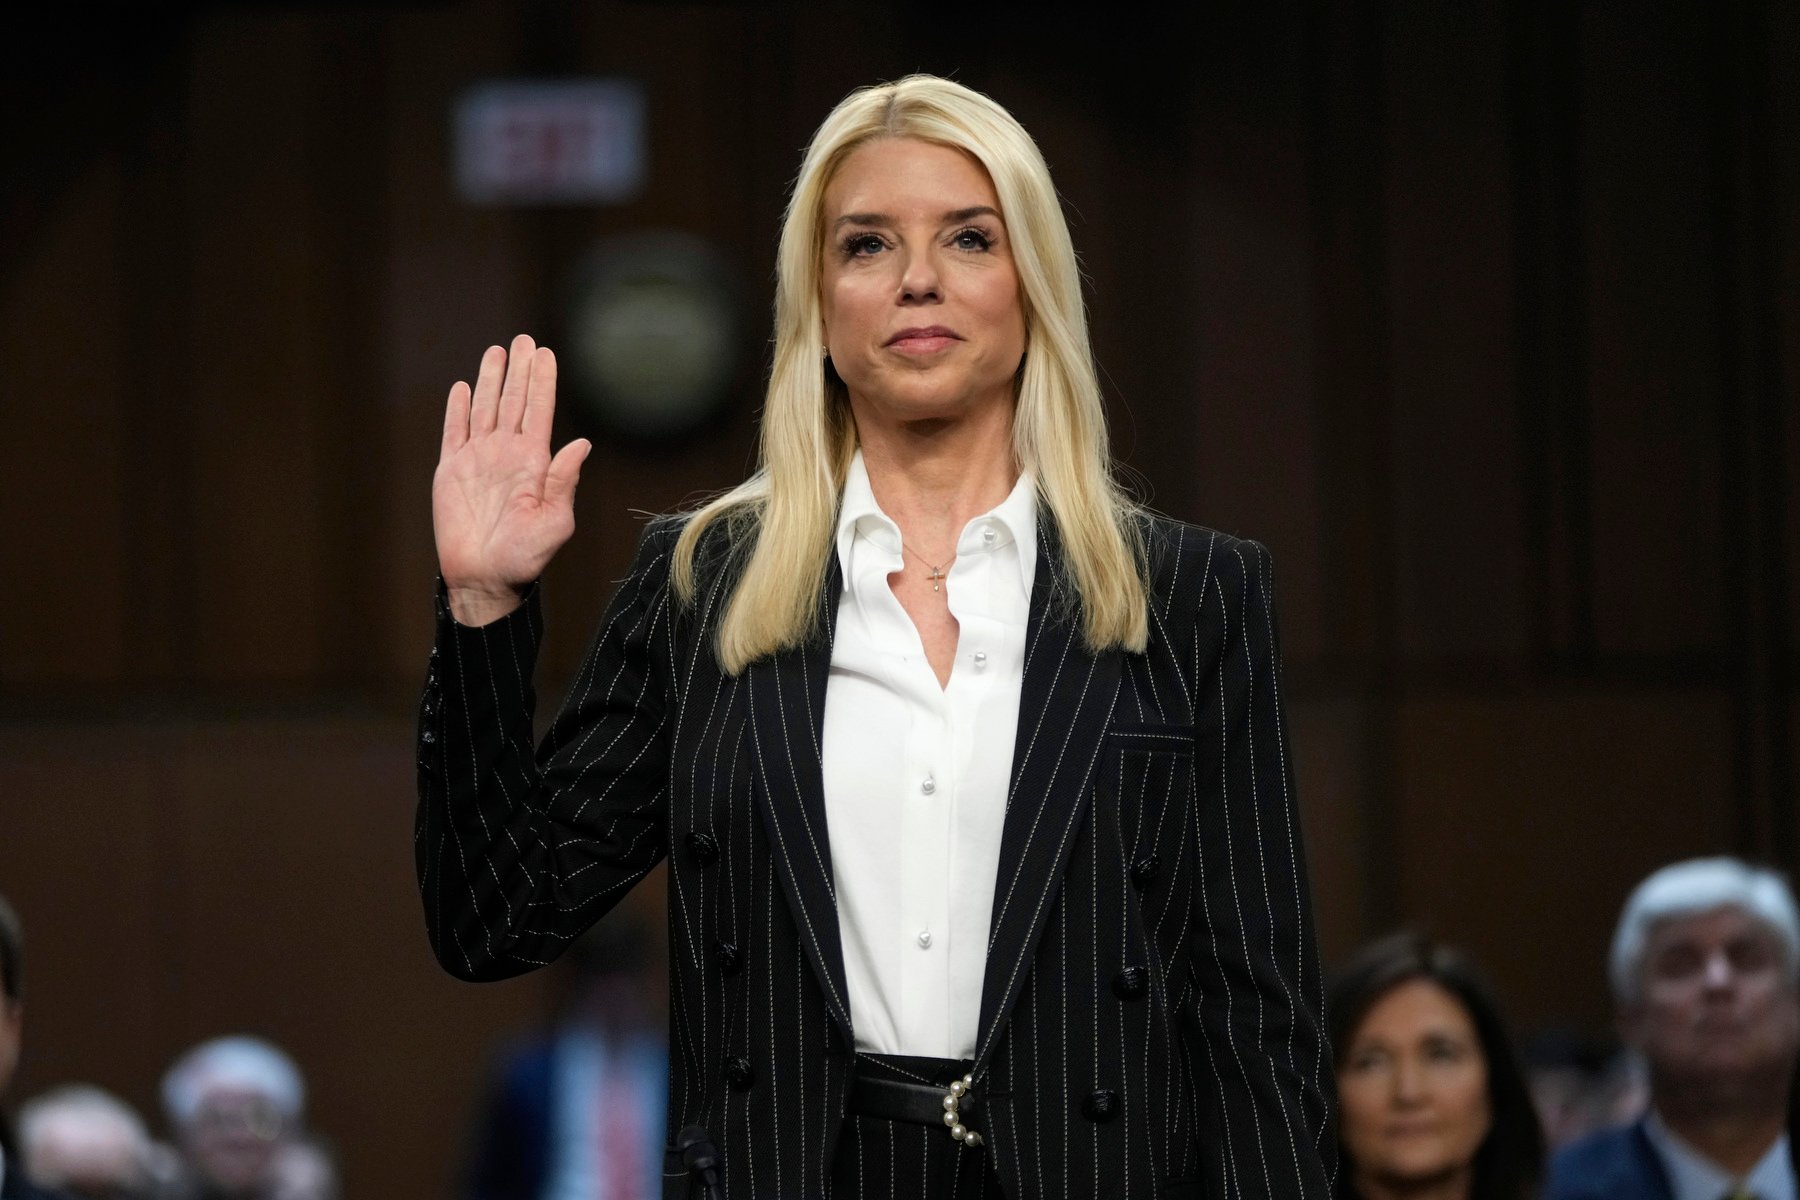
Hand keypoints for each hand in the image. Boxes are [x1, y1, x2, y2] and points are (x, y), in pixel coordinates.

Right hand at [433, 334, 591, 624]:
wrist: (484, 578)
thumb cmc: (524, 557)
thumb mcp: (554, 521)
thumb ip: (564, 481)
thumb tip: (582, 444)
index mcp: (534, 462)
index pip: (539, 410)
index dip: (542, 381)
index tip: (546, 352)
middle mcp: (507, 454)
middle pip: (513, 400)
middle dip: (519, 370)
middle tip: (524, 339)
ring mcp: (478, 460)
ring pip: (484, 408)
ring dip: (490, 380)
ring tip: (497, 351)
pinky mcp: (451, 470)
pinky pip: (454, 432)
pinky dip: (457, 409)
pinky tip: (462, 387)